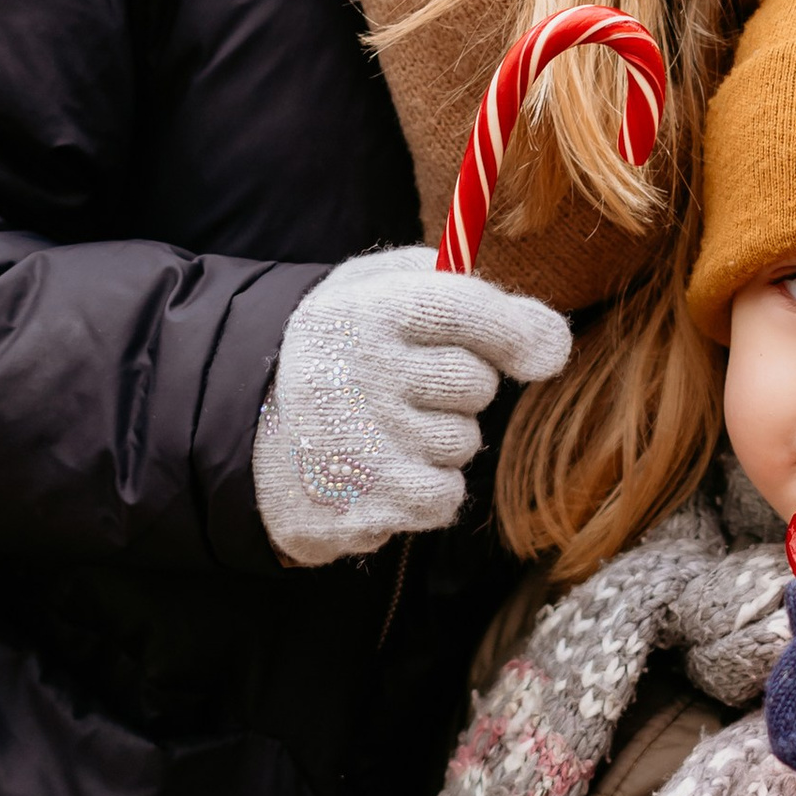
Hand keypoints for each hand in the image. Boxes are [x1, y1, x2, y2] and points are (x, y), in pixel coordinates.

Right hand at [252, 248, 571, 565]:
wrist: (245, 429)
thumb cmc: (340, 349)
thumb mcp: (377, 289)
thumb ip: (461, 288)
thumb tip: (550, 342)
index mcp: (361, 311)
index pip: (462, 308)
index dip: (516, 329)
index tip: (544, 351)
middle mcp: (358, 376)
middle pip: (475, 384)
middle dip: (461, 385)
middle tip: (409, 382)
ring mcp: (359, 447)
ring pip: (463, 443)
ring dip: (440, 439)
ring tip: (383, 426)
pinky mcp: (364, 507)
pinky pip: (445, 496)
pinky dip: (428, 486)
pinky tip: (384, 467)